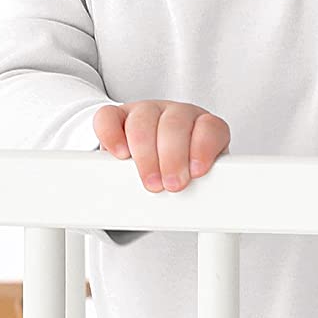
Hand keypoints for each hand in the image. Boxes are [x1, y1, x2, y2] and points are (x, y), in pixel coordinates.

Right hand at [93, 99, 230, 192]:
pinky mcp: (117, 116)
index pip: (209, 127)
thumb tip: (203, 205)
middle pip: (174, 124)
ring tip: (150, 181)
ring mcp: (145, 112)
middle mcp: (175, 114)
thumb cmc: (181, 170)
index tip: (197, 172)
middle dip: (173, 157)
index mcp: (202, 125)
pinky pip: (108, 117)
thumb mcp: (199, 178)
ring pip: (142, 121)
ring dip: (146, 154)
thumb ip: (204, 185)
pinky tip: (120, 154)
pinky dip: (112, 135)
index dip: (203, 147)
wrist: (157, 159)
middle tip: (173, 185)